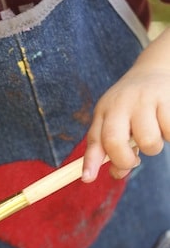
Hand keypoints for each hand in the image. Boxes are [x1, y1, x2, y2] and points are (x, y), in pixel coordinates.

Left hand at [82, 64, 169, 181]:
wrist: (156, 69)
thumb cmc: (134, 106)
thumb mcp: (117, 121)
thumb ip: (112, 147)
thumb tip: (117, 173)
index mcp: (104, 111)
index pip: (94, 139)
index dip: (90, 161)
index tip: (87, 179)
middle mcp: (120, 104)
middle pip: (114, 141)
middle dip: (124, 160)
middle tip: (134, 161)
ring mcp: (144, 100)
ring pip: (148, 142)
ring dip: (154, 148)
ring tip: (155, 133)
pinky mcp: (167, 99)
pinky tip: (167, 123)